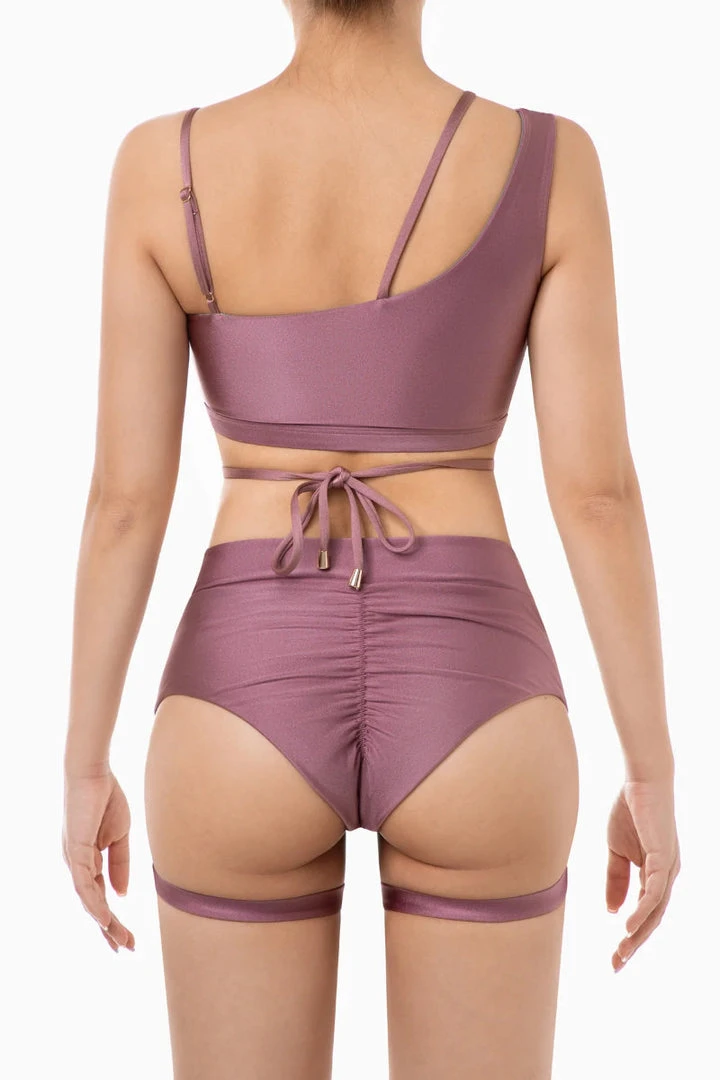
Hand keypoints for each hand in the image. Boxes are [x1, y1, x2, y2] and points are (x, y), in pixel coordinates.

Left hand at [62, 769, 134, 951]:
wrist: (94, 772)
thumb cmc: (105, 798)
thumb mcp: (119, 836)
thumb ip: (120, 864)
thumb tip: (121, 894)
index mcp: (87, 862)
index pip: (100, 897)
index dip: (113, 919)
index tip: (127, 938)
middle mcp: (76, 866)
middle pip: (93, 905)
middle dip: (109, 929)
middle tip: (127, 948)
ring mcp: (74, 860)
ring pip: (88, 900)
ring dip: (104, 922)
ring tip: (119, 940)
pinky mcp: (75, 851)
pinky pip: (84, 884)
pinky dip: (93, 903)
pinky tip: (104, 918)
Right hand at [606, 778, 679, 971]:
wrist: (640, 780)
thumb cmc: (630, 810)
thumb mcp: (616, 850)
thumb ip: (615, 878)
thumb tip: (612, 911)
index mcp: (656, 874)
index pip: (645, 913)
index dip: (630, 936)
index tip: (614, 956)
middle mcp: (667, 876)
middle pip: (653, 919)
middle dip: (635, 944)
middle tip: (616, 965)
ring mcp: (668, 868)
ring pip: (655, 911)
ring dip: (638, 934)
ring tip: (622, 952)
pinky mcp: (663, 858)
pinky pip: (654, 891)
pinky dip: (642, 910)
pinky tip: (628, 926)